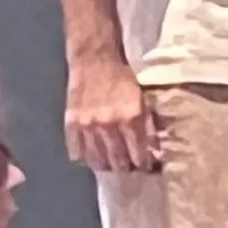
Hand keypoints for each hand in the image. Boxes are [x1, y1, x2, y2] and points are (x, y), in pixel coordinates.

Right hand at [64, 53, 159, 171]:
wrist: (95, 59)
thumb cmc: (123, 77)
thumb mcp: (143, 98)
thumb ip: (149, 123)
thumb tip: (156, 147)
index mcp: (131, 117)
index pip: (139, 153)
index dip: (144, 164)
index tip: (146, 167)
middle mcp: (110, 125)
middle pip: (118, 160)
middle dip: (125, 167)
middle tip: (128, 167)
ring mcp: (88, 126)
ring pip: (97, 160)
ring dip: (106, 165)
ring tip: (110, 164)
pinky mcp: (72, 123)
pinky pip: (76, 151)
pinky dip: (84, 157)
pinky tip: (90, 156)